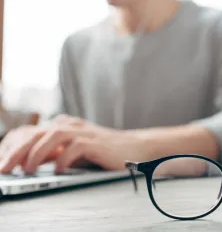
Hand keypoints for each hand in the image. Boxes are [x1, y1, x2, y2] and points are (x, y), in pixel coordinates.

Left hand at [0, 115, 125, 173]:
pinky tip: (59, 170)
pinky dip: (63, 160)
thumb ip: (53, 152)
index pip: (30, 131)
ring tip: (26, 170)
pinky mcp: (96, 142)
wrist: (133, 147)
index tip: (2, 161)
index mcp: (63, 126)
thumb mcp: (73, 150)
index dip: (12, 145)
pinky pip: (74, 148)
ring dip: (35, 153)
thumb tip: (27, 162)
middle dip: (16, 151)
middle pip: (37, 132)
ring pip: (52, 136)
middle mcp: (71, 126)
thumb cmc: (102, 151)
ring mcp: (83, 132)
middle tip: (4, 169)